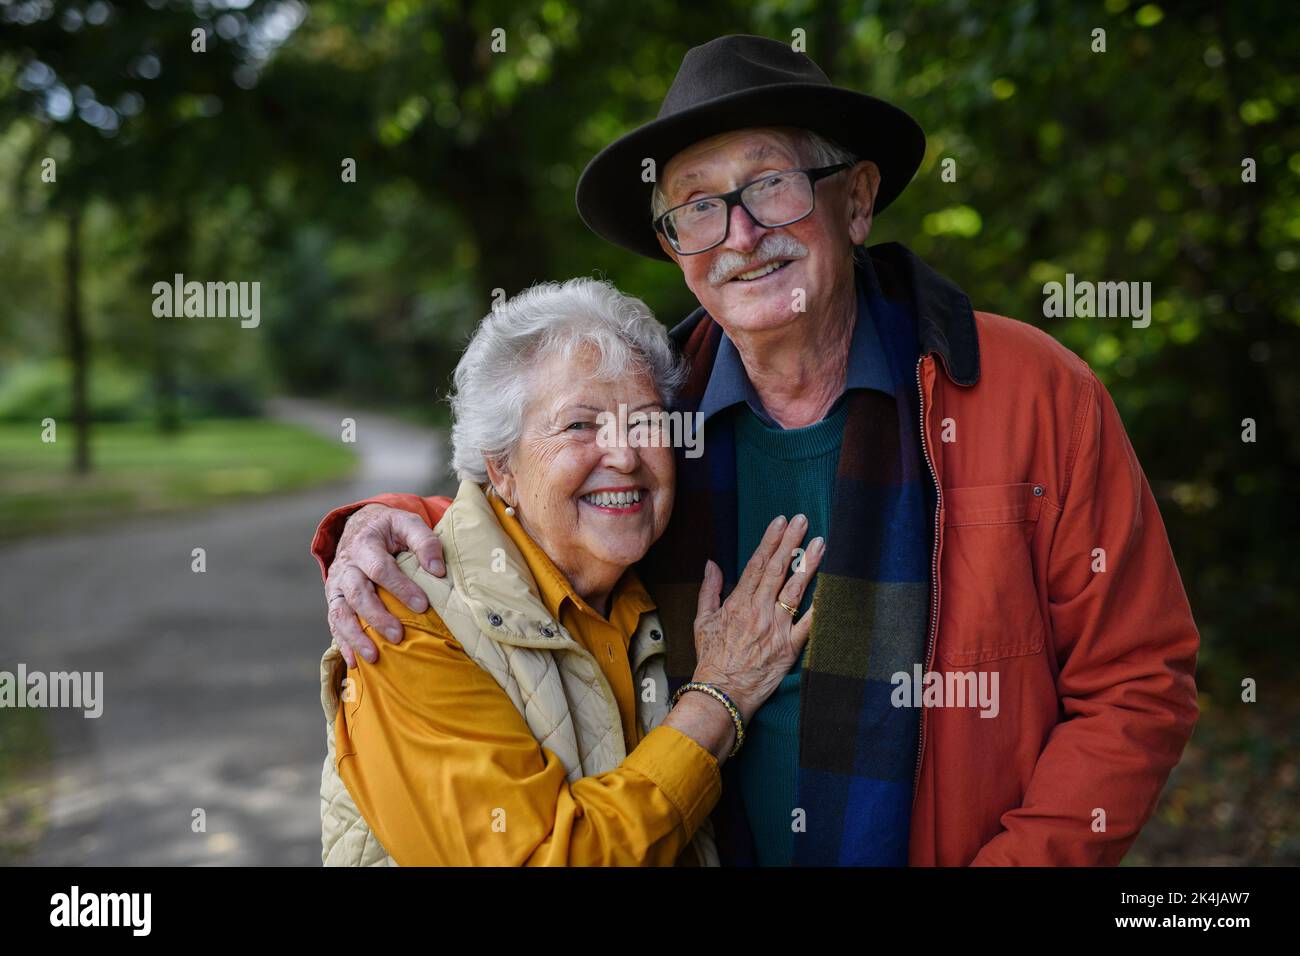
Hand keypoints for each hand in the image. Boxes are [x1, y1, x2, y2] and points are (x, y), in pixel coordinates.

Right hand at [326, 504, 444, 666]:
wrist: (359, 526)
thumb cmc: (390, 529)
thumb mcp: (407, 523)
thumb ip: (424, 541)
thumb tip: (438, 570)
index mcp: (365, 544)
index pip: (380, 568)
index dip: (401, 587)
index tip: (422, 605)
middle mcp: (346, 565)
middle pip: (357, 593)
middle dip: (377, 616)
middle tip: (399, 636)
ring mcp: (336, 584)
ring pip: (340, 612)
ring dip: (355, 636)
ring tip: (373, 656)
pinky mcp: (334, 599)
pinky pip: (334, 623)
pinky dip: (343, 643)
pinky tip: (355, 662)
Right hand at [690, 514, 823, 722]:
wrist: (720, 694)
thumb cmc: (711, 659)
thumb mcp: (702, 621)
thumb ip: (709, 590)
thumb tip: (712, 563)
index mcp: (738, 602)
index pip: (757, 563)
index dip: (770, 540)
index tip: (780, 521)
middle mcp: (758, 610)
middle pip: (778, 569)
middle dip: (791, 542)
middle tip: (803, 520)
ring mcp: (776, 628)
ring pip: (795, 590)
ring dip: (808, 565)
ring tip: (821, 543)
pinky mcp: (789, 647)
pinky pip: (809, 624)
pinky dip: (821, 606)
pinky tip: (833, 588)